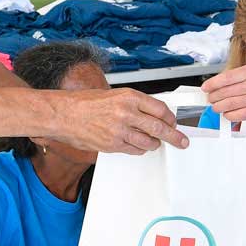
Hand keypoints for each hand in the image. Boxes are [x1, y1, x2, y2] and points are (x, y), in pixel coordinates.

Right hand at [54, 88, 187, 154]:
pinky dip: (140, 149)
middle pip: (160, 127)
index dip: (170, 118)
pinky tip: (138, 146)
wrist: (64, 114)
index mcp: (129, 97)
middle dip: (174, 136)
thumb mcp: (114, 95)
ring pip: (149, 142)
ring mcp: (120, 130)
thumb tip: (152, 114)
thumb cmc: (85, 103)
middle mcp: (126, 113)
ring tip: (155, 143)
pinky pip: (135, 150)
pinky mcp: (113, 144)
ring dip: (155, 144)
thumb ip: (133, 104)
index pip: (160, 109)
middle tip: (182, 141)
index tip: (173, 123)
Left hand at [203, 63, 245, 122]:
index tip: (207, 87)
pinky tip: (228, 115)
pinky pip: (241, 114)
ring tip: (216, 107)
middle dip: (214, 96)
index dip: (213, 83)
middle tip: (210, 98)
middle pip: (226, 91)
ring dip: (220, 107)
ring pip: (230, 104)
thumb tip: (234, 81)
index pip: (227, 77)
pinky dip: (231, 116)